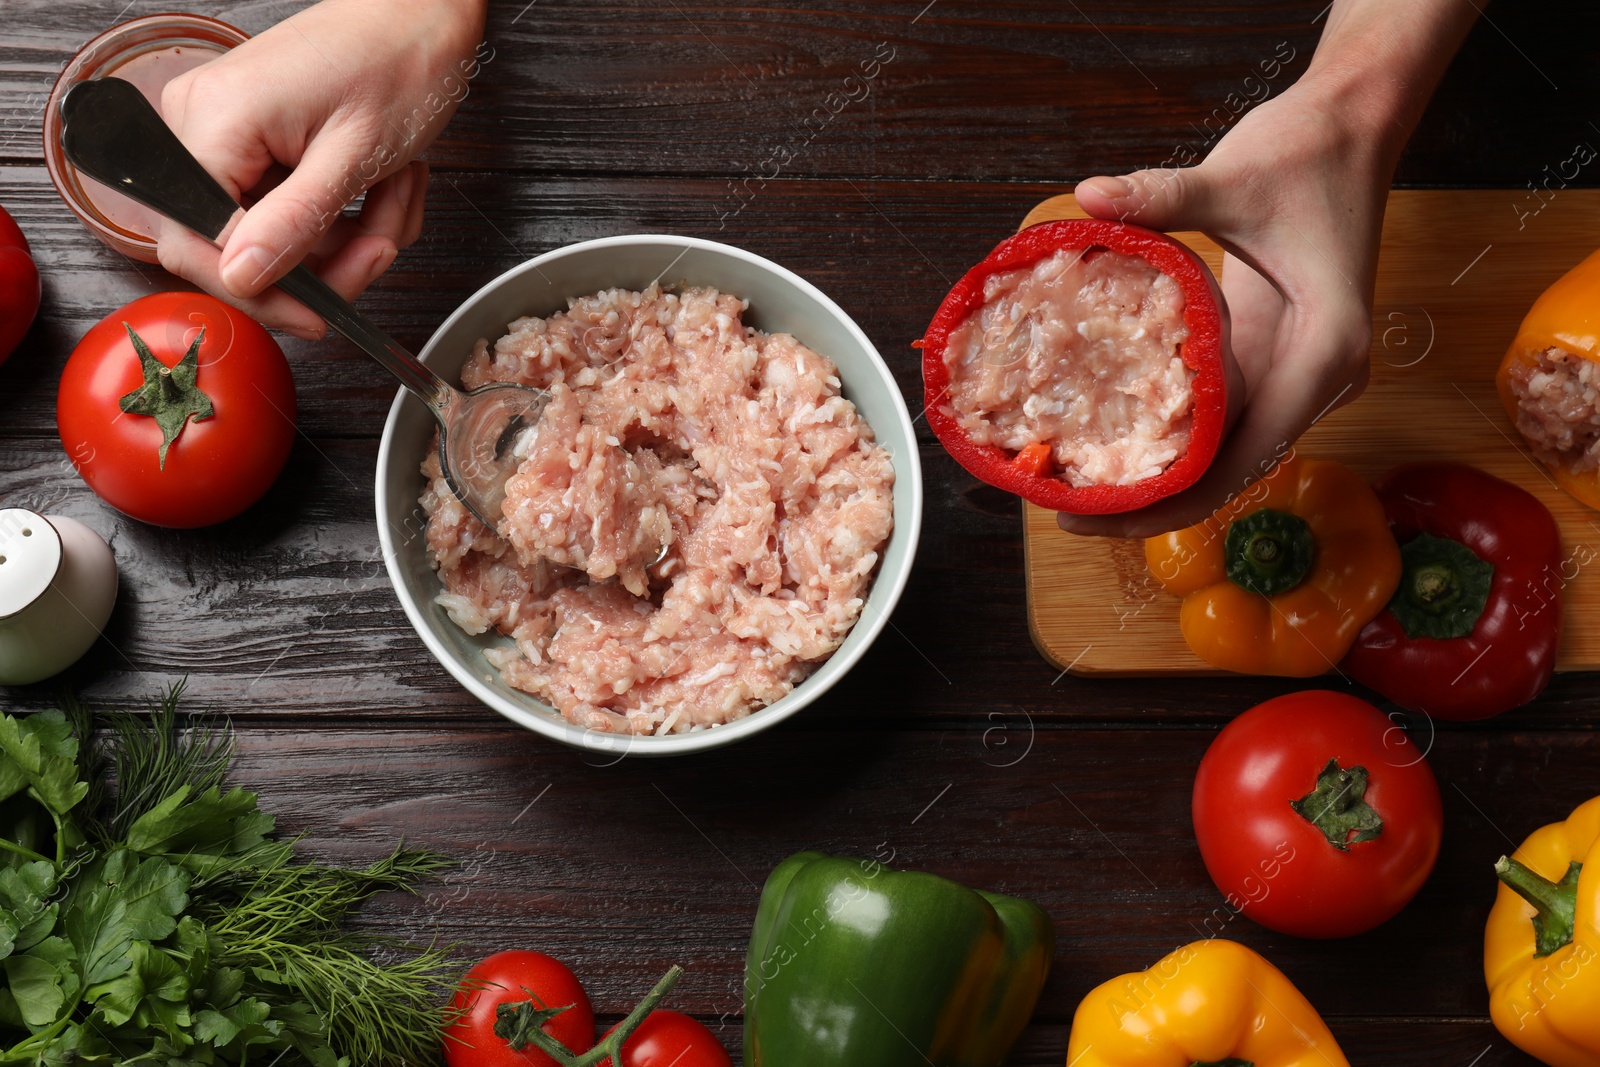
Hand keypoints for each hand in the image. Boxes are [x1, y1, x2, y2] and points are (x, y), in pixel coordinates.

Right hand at [156, 0, 485, 337]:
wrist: (420, 14)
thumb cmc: (396, 61)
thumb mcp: (353, 155)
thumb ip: (294, 222)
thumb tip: (244, 278)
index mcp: (213, 121)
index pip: (196, 243)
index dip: (258, 293)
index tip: (317, 316)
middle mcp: (204, 125)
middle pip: (241, 247)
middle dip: (326, 261)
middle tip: (383, 244)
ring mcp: (229, 134)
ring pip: (277, 237)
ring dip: (349, 238)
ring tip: (397, 193)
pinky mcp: (258, 143)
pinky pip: (293, 212)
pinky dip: (346, 216)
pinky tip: (384, 184)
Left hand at [1058, 80, 1383, 537]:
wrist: (1355, 127)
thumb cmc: (1307, 153)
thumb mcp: (1230, 177)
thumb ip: (1160, 195)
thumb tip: (1088, 197)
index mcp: (1325, 350)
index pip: (1246, 454)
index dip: (1174, 498)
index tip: (1102, 517)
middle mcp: (1322, 378)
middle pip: (1235, 469)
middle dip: (1158, 502)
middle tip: (1070, 518)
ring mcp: (1304, 374)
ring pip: (1231, 452)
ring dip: (1165, 479)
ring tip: (1081, 498)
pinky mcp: (1282, 360)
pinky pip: (1226, 419)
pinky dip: (1176, 440)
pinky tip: (1115, 452)